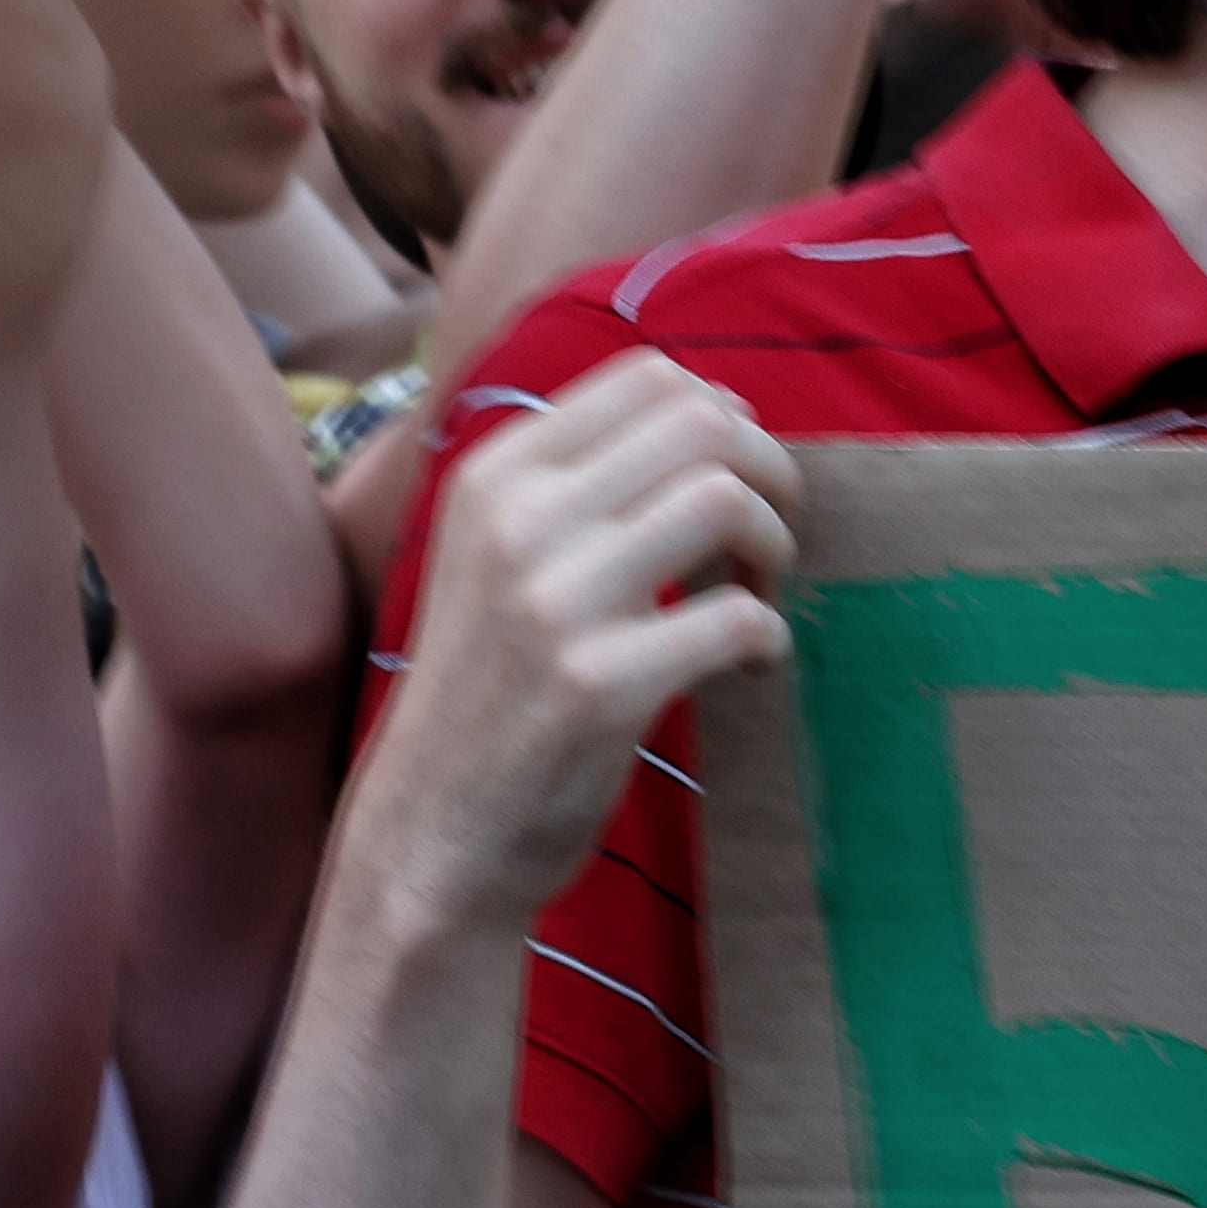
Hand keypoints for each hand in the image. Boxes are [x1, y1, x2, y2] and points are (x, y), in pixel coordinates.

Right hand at [363, 352, 799, 934]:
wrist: (431, 831)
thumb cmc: (492, 687)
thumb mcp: (500, 554)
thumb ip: (581, 482)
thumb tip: (720, 414)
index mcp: (497, 474)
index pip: (652, 376)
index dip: (731, 421)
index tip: (739, 485)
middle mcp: (519, 521)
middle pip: (705, 424)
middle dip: (772, 474)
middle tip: (770, 543)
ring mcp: (556, 602)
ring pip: (727, 502)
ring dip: (775, 549)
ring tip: (754, 599)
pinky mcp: (600, 685)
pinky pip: (739, 619)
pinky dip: (768, 639)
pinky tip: (743, 666)